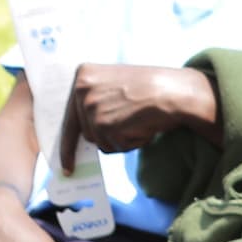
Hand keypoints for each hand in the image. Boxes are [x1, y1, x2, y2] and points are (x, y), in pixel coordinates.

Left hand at [57, 65, 217, 170]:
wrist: (175, 91)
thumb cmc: (153, 87)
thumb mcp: (116, 84)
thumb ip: (98, 100)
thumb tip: (86, 134)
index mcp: (83, 75)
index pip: (70, 116)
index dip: (68, 144)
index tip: (65, 166)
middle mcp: (82, 90)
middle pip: (87, 132)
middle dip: (109, 136)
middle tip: (129, 127)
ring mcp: (91, 108)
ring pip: (102, 142)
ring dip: (123, 138)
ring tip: (140, 119)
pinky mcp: (104, 125)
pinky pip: (116, 147)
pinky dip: (133, 142)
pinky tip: (144, 125)